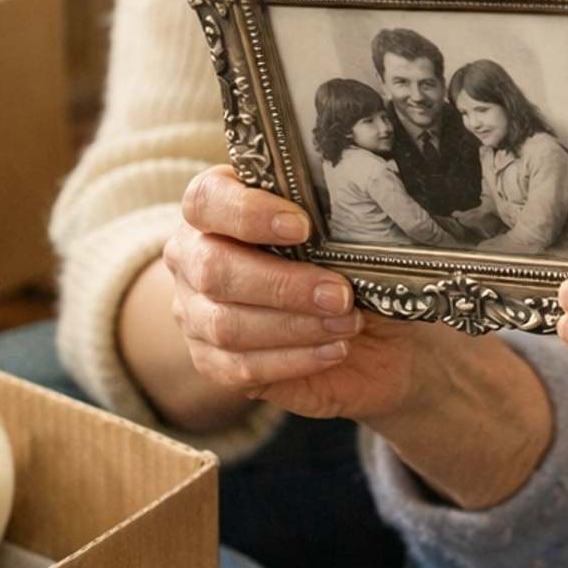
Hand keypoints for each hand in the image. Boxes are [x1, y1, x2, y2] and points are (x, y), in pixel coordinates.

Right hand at [166, 166, 423, 420]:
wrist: (373, 334)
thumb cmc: (354, 265)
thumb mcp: (353, 233)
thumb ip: (339, 216)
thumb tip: (353, 215)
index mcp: (217, 206)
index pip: (206, 200)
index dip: (248, 213)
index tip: (303, 227)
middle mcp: (194, 256)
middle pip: (213, 268)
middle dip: (282, 284)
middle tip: (339, 294)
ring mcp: (195, 312)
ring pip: (225, 324)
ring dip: (294, 326)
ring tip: (347, 324)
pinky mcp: (211, 361)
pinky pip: (240, 367)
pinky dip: (293, 360)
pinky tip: (334, 350)